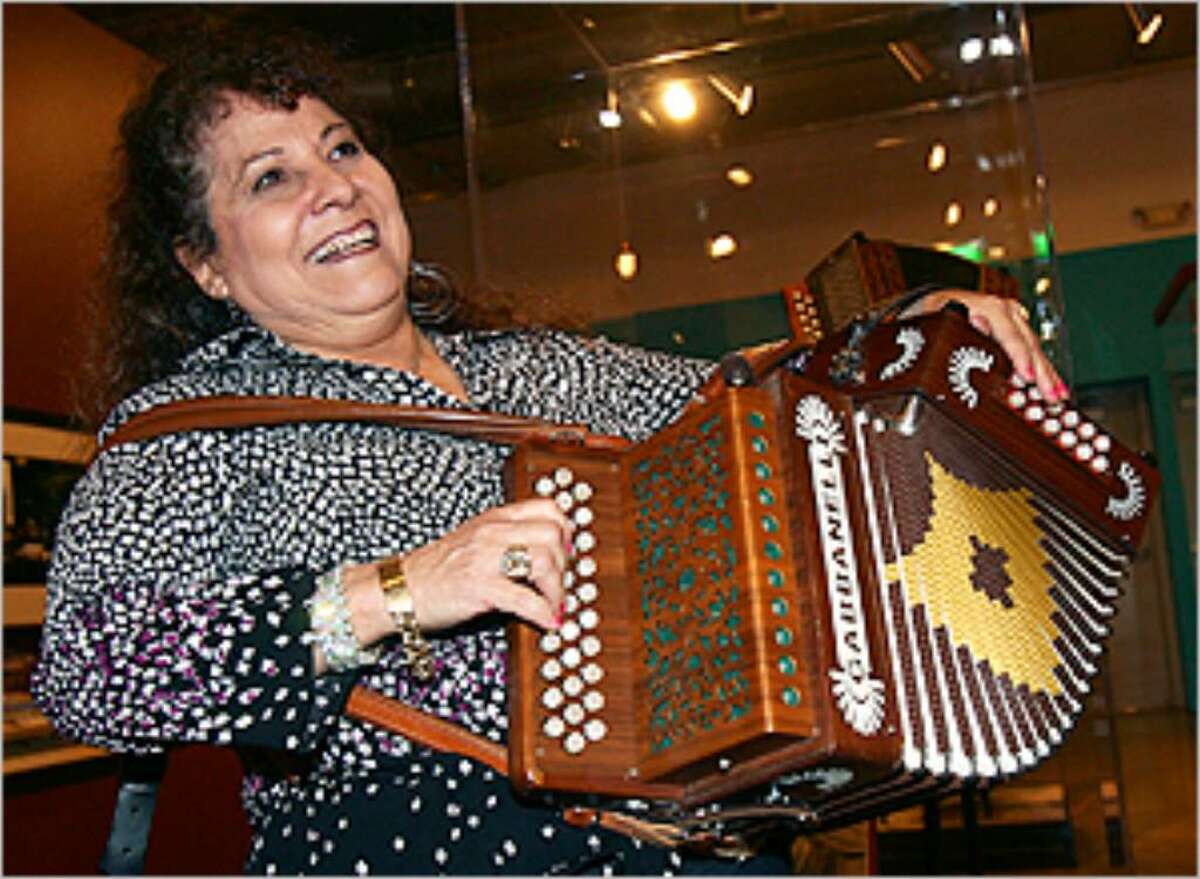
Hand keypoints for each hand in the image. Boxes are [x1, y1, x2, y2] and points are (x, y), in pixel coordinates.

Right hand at [402, 498, 574, 632]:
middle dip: (566, 565)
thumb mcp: (474, 540)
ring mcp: (484, 558)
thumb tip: (548, 550)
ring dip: (558, 591)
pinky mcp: (479, 587)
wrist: (399, 589)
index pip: (548, 508)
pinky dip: (543, 613)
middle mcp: (492, 532)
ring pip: (544, 561)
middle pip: (552, 534)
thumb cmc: (436, 569)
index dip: (567, 531)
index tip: (568, 553)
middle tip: (561, 585)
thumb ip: (507, 538)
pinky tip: (547, 622)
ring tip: (555, 607)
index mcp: (495, 519)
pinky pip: (525, 598)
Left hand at [907, 289, 1067, 402]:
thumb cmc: (939, 314)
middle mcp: (1007, 312)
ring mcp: (1016, 319)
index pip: (1010, 336)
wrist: (941, 301)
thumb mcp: (943, 320)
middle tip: (1052, 396)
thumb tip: (978, 325)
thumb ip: (960, 325)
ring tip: (1058, 396)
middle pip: (1029, 345)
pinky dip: (1044, 370)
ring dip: (1048, 374)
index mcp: (990, 307)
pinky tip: (1054, 386)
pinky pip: (1034, 351)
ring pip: (1036, 349)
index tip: (1028, 376)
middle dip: (1042, 372)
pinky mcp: (1019, 329)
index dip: (1020, 357)